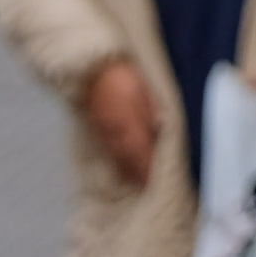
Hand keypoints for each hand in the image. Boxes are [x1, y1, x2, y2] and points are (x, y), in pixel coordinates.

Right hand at [84, 57, 158, 188]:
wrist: (93, 69)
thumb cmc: (123, 77)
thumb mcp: (145, 90)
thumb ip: (153, 110)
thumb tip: (162, 125)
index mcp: (131, 125)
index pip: (141, 154)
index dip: (146, 169)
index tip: (151, 181)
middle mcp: (117, 133)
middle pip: (128, 160)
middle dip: (136, 174)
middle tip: (143, 186)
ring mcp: (105, 131)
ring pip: (116, 156)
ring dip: (124, 171)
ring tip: (131, 181)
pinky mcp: (96, 126)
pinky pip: (106, 148)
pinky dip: (113, 159)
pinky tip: (116, 163)